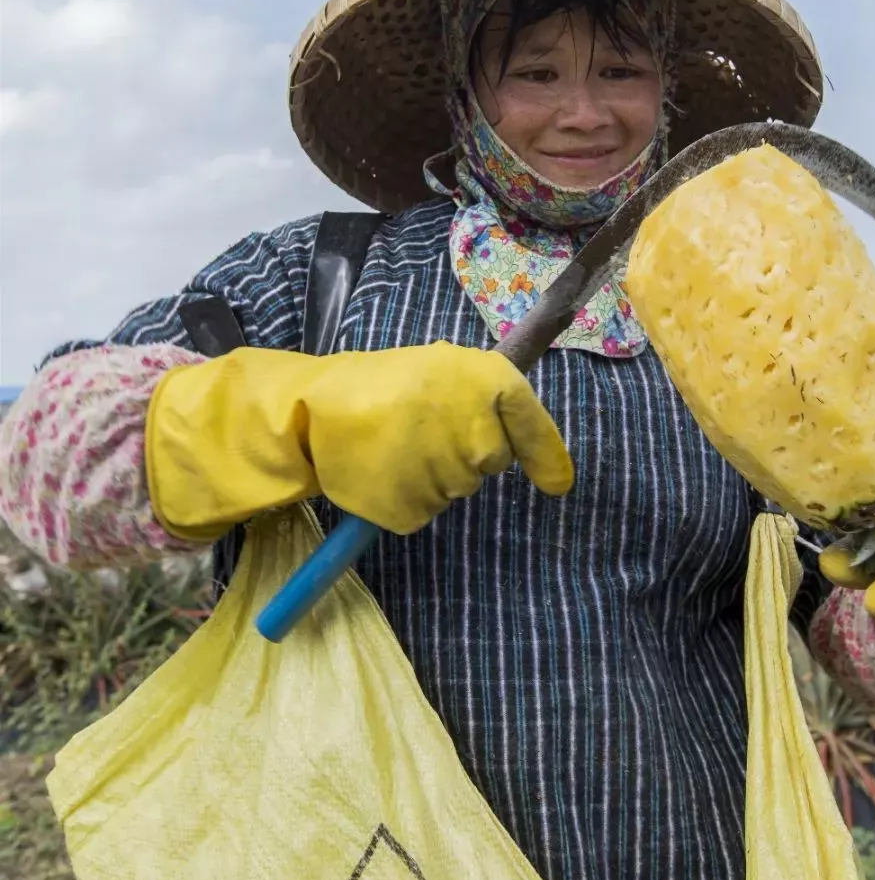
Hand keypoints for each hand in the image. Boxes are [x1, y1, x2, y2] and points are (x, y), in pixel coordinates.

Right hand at [147, 342, 573, 537]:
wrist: (311, 411)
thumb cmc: (379, 385)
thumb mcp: (439, 371)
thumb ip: (486, 400)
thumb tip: (540, 456)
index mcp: (486, 380)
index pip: (531, 422)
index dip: (545, 454)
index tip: (557, 483)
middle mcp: (477, 427)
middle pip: (492, 461)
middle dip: (467, 451)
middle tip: (422, 428)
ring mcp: (448, 470)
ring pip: (457, 487)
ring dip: (433, 473)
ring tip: (394, 442)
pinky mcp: (416, 506)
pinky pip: (425, 509)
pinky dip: (406, 497)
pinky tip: (382, 468)